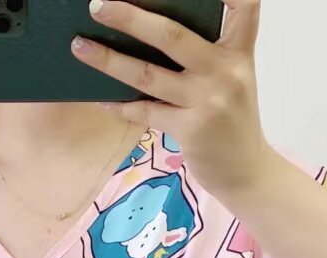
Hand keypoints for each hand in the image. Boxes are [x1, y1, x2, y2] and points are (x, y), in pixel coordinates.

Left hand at [73, 0, 271, 206]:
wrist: (246, 173)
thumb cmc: (231, 122)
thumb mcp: (231, 81)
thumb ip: (205, 57)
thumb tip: (149, 35)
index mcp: (239, 52)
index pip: (244, 6)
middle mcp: (225, 70)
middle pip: (172, 35)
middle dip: (130, 17)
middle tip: (97, 5)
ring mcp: (208, 100)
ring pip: (148, 74)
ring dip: (109, 60)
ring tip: (80, 47)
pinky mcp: (191, 129)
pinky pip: (145, 111)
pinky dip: (120, 105)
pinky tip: (101, 99)